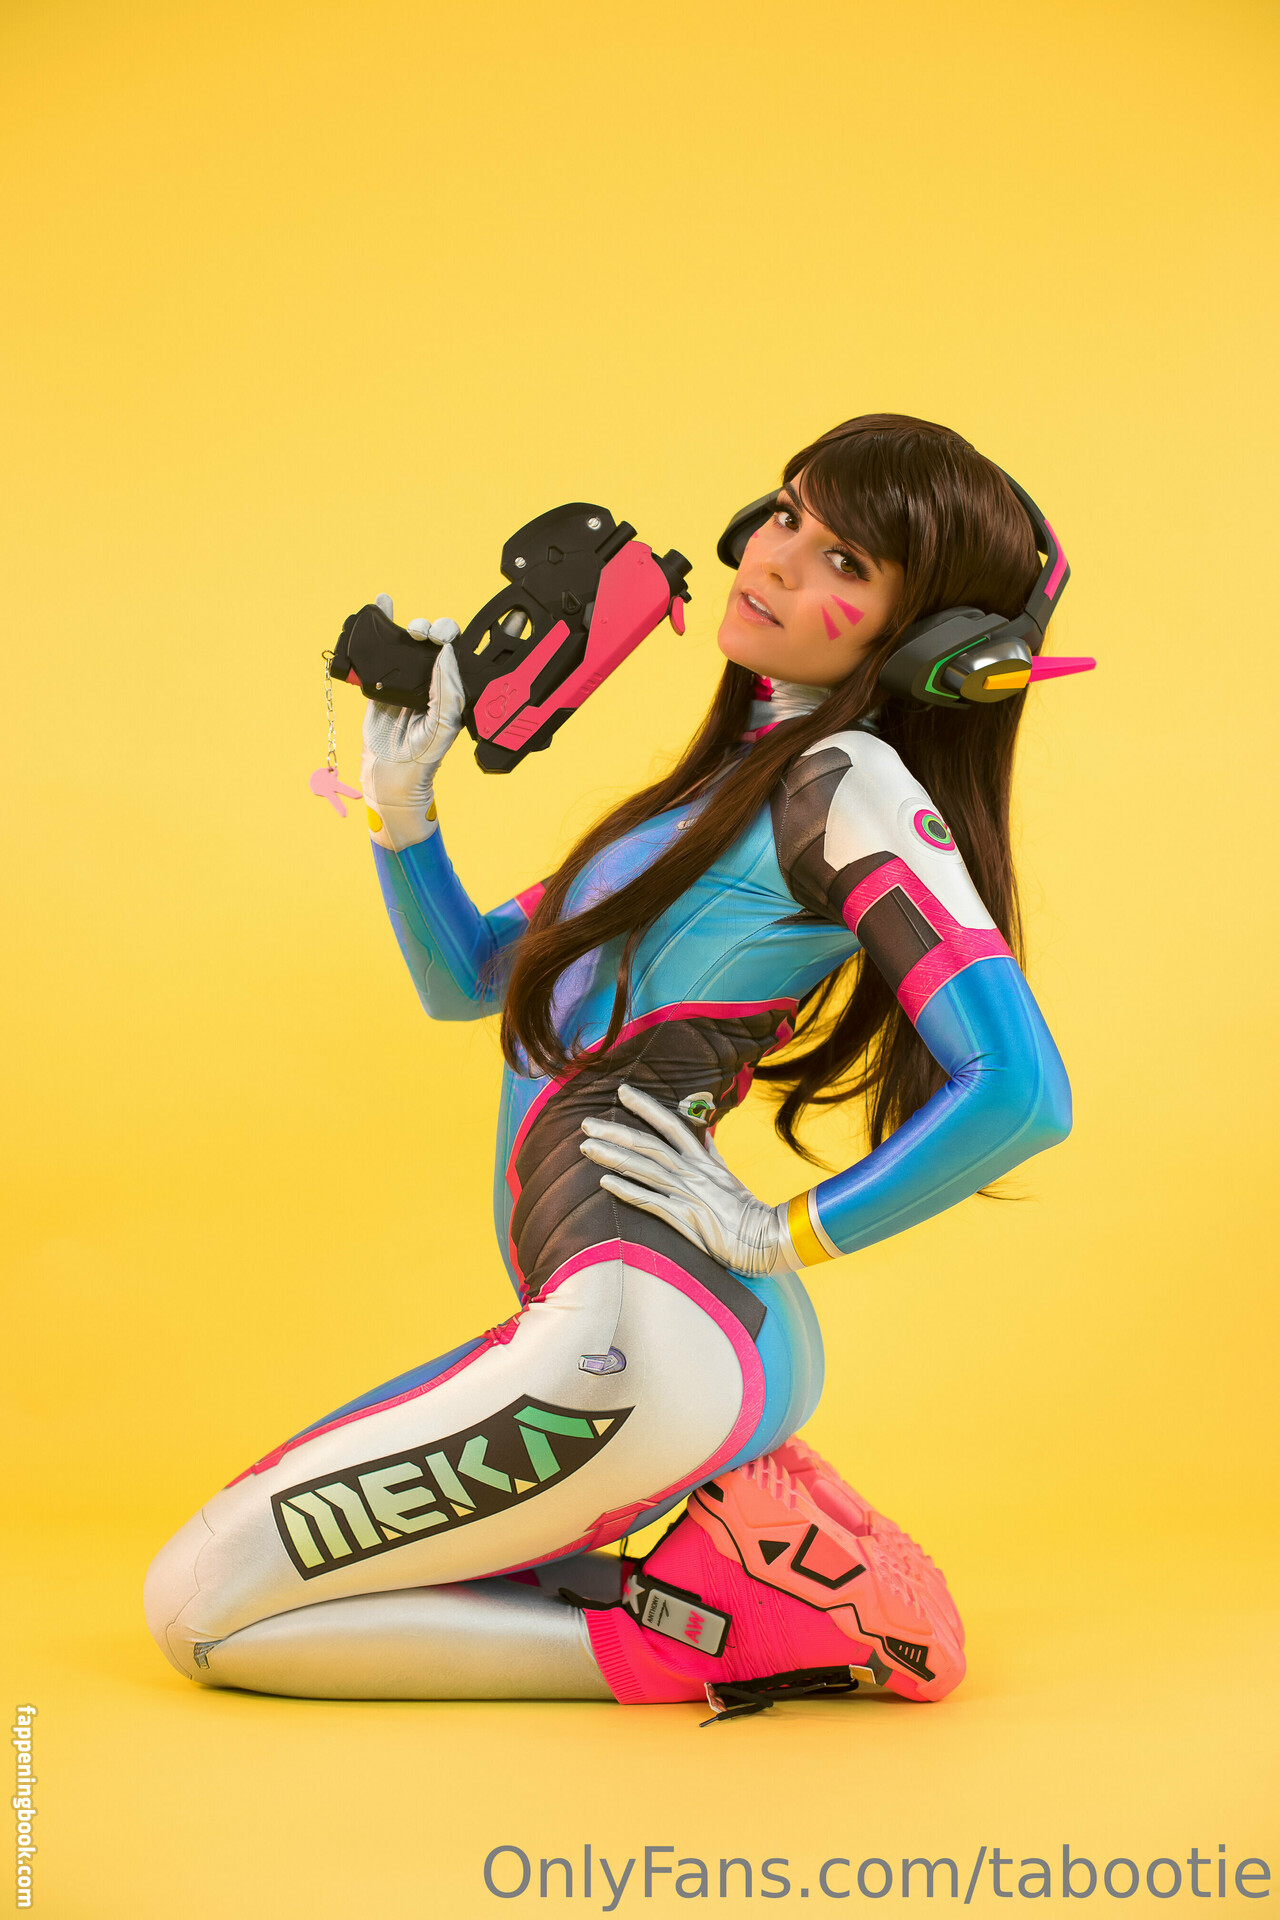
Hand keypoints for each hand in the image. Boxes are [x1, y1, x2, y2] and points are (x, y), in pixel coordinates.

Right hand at [360, 593, 465, 849]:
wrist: (392, 775)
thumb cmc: (425, 755)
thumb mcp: (444, 725)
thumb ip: (448, 691)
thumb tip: (446, 654)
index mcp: (450, 687)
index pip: (454, 652)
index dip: (449, 636)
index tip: (440, 637)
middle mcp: (429, 680)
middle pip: (431, 641)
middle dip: (428, 630)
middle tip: (420, 635)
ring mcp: (404, 680)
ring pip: (407, 643)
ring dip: (406, 625)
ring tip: (400, 622)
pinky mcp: (379, 684)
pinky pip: (379, 653)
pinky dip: (379, 628)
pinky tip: (381, 606)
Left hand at [579, 1082, 797, 1277]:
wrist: (769, 1239)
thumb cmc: (747, 1212)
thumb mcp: (729, 1176)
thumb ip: (712, 1153)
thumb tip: (704, 1132)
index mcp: (702, 1160)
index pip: (671, 1124)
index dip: (645, 1106)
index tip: (622, 1091)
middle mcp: (693, 1172)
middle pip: (649, 1144)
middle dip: (616, 1132)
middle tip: (586, 1123)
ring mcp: (688, 1193)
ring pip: (644, 1168)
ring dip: (613, 1157)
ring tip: (586, 1147)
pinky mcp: (686, 1218)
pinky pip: (650, 1202)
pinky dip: (627, 1191)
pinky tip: (604, 1183)